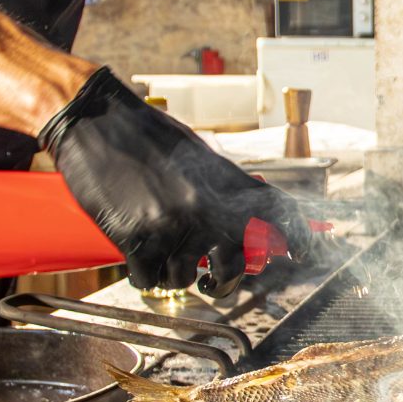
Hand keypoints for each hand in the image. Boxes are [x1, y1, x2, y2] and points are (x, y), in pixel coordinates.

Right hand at [40, 68, 307, 289]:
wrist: (96, 120)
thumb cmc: (147, 136)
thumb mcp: (199, 155)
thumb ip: (228, 187)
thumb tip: (260, 214)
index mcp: (226, 184)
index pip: (281, 216)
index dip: (301, 240)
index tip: (306, 256)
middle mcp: (205, 208)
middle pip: (233, 269)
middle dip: (223, 279)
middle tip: (211, 276)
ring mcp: (171, 226)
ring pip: (184, 279)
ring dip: (173, 272)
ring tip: (160, 247)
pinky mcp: (135, 239)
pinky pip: (149, 281)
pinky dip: (144, 274)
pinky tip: (139, 254)